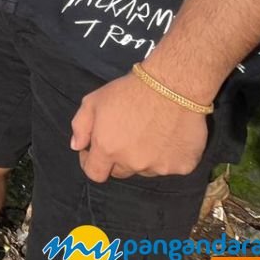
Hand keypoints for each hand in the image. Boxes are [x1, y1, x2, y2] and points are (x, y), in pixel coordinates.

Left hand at [70, 71, 208, 181]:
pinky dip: (168, 156)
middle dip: (117, 158)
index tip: (94, 151)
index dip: (91, 163)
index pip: (95, 174)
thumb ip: (80, 126)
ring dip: (144, 157)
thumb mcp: (93, 101)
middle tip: (126, 135)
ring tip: (150, 131)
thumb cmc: (130, 91)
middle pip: (120, 171)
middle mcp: (133, 163)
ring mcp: (159, 167)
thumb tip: (77, 146)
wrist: (173, 85)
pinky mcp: (182, 166)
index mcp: (108, 149)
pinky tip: (168, 135)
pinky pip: (171, 166)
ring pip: (145, 169)